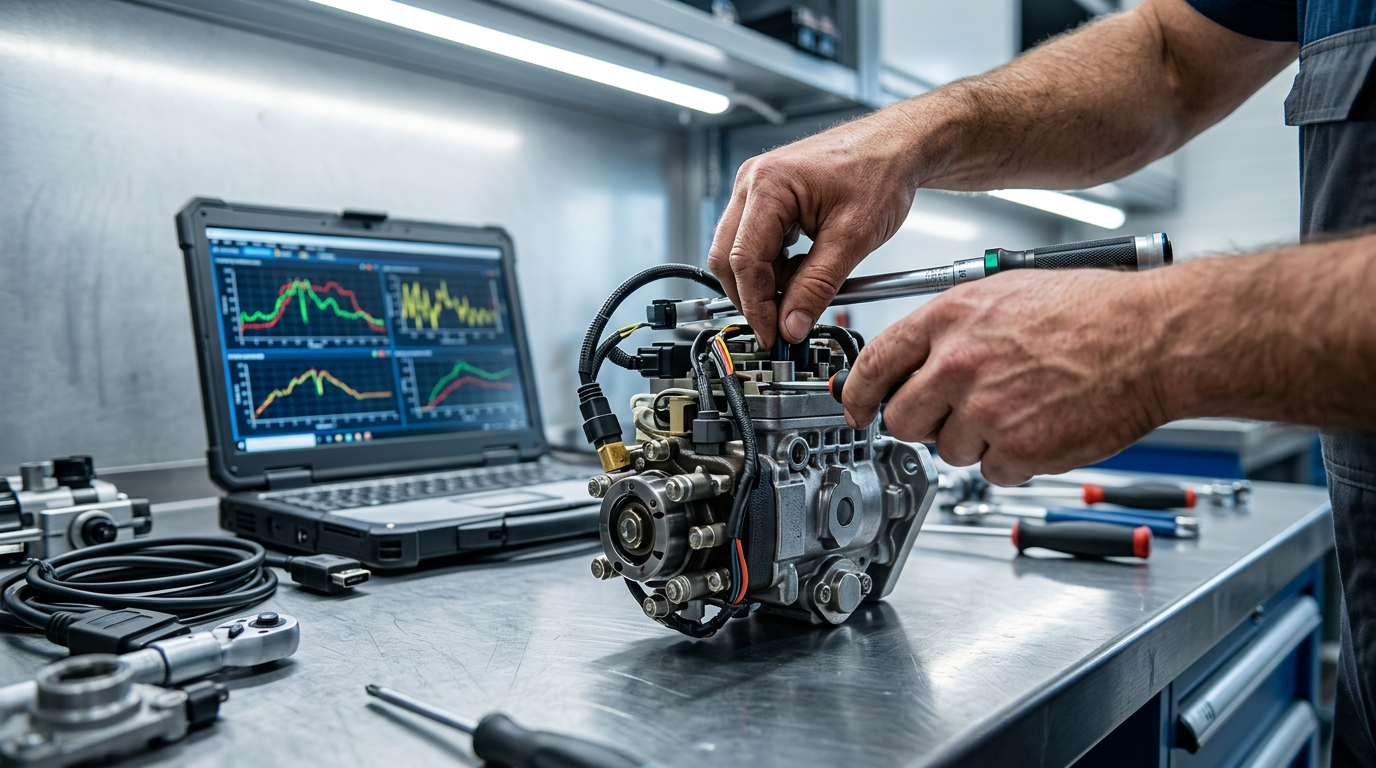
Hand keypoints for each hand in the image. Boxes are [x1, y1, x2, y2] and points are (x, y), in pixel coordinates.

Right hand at [707, 110, 924, 348]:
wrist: (898, 146)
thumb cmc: (880, 171)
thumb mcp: (852, 238)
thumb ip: (818, 286)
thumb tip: (792, 325)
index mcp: (768, 184)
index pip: (743, 259)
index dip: (756, 305)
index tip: (773, 333)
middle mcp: (752, 182)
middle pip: (727, 257)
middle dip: (753, 296)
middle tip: (781, 323)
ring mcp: (755, 189)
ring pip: (738, 252)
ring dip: (766, 281)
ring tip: (804, 288)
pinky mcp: (766, 198)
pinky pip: (754, 242)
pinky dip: (775, 266)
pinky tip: (804, 269)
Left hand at [841, 269, 1171, 484]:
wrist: (1152, 338)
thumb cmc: (1092, 311)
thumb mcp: (1004, 292)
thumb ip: (951, 329)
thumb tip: (914, 360)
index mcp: (950, 319)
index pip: (874, 365)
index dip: (858, 395)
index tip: (856, 409)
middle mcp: (959, 363)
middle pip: (901, 419)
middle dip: (921, 423)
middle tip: (952, 414)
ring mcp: (986, 409)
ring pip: (947, 450)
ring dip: (975, 440)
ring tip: (1018, 408)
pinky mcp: (1018, 449)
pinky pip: (993, 471)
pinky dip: (1014, 459)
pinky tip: (1041, 426)